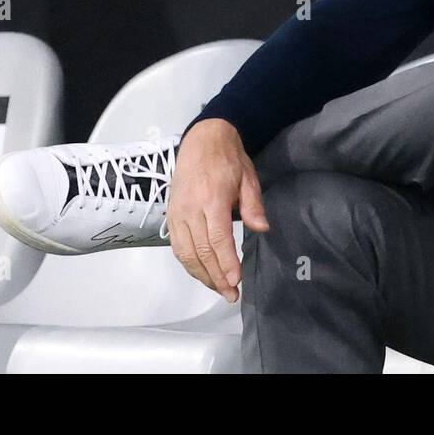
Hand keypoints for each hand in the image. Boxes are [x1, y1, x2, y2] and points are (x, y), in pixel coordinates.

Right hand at [167, 118, 269, 302]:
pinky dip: (189, 264)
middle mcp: (190, 209)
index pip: (217, 238)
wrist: (202, 140)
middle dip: (216, 276)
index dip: (226, 262)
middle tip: (231, 294)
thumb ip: (253, 205)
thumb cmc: (227, 159)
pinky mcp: (171, 215)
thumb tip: (262, 228)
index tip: (236, 280)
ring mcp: (177, 213)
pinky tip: (202, 273)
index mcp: (211, 199)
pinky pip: (177, 246)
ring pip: (186, 253)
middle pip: (201, 251)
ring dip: (202, 275)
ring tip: (219, 288)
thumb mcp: (248, 177)